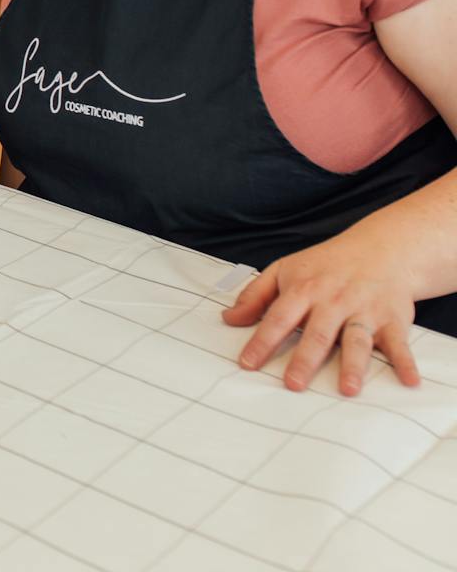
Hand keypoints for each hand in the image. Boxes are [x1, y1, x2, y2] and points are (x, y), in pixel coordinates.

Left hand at [221, 225, 420, 395]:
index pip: (278, 318)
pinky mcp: (392, 319)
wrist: (380, 249)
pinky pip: (399, 343)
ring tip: (346, 388)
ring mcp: (364, 311)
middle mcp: (334, 301)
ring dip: (353, 365)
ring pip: (356, 340)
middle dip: (305, 359)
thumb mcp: (284, 270)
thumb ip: (255, 295)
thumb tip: (228, 319)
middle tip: (292, 384)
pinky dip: (405, 362)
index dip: (261, 341)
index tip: (247, 363)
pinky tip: (409, 381)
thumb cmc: (326, 265)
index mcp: (304, 290)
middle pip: (317, 333)